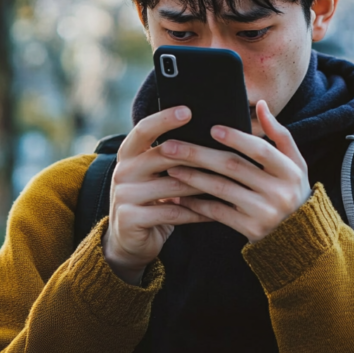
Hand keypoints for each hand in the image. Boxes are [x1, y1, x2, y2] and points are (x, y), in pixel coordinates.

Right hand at [102, 106, 210, 284]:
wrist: (129, 241)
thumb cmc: (152, 200)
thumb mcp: (154, 175)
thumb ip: (170, 156)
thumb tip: (209, 134)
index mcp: (128, 154)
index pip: (144, 129)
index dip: (165, 119)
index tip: (188, 111)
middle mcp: (123, 171)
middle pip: (164, 155)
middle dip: (197, 154)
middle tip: (227, 153)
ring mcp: (124, 195)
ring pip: (174, 185)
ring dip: (204, 184)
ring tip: (230, 182)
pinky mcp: (131, 218)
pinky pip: (173, 212)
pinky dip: (198, 212)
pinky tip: (217, 211)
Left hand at [163, 100, 310, 242]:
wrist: (300, 234)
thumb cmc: (291, 189)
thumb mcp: (295, 162)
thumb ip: (280, 134)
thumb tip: (261, 105)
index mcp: (291, 171)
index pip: (261, 150)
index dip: (236, 138)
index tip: (211, 128)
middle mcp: (279, 192)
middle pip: (234, 167)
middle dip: (200, 154)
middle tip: (172, 146)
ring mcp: (265, 212)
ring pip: (221, 189)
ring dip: (193, 177)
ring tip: (171, 167)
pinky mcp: (251, 229)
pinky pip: (219, 213)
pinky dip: (198, 203)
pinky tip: (181, 194)